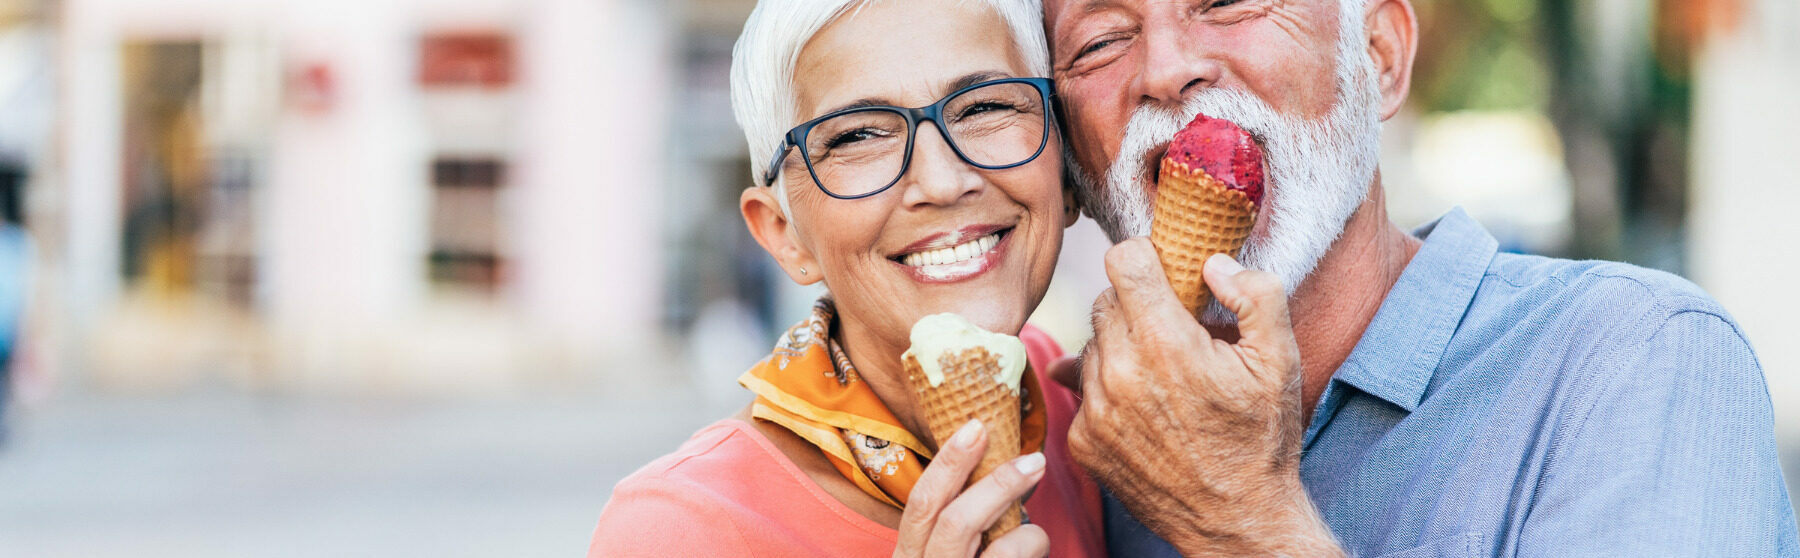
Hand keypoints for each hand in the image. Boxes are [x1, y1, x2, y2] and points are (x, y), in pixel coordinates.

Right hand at [893, 419, 1050, 557]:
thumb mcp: (950, 551)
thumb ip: (963, 519)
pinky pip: (1007, 555)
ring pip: (974, 532)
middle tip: (1030, 457)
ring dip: (1006, 497)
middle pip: (942, 513)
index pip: (920, 500)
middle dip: (984, 477)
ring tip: (1035, 495)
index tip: (975, 426)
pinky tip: (1036, 546)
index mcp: (911, 552)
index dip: (946, 462)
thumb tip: (999, 463)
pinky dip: (1031, 542)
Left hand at [1069, 239, 1339, 555]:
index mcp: (1166, 344)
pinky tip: (1147, 409)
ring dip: (1121, 349)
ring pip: (1092, 345)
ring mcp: (1096, 411)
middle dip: (1138, 307)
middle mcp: (1120, 374)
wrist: (1237, 520)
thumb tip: (1212, 262)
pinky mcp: (1083, 441)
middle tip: (1174, 334)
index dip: (1146, 257)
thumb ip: (1256, 294)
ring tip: (1164, 378)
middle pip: (1106, 301)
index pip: (1123, 261)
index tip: (1162, 271)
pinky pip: (1082, 389)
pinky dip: (1108, 390)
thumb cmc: (1261, 439)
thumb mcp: (1280, 360)